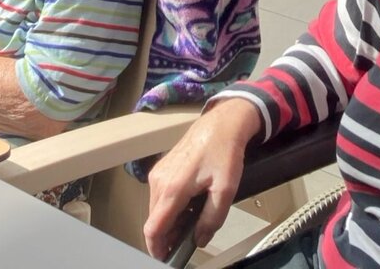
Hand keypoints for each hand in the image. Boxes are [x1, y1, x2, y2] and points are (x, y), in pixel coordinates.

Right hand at [144, 98, 260, 259]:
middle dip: (165, 236)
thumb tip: (200, 238)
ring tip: (190, 223)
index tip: (165, 258)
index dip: (157, 248)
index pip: (153, 228)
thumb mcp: (225, 189)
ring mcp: (158, 174)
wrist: (221, 123)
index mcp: (173, 188)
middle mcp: (159, 181)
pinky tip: (188, 206)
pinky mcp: (161, 169)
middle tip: (184, 242)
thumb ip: (212, 218)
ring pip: (156, 209)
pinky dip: (169, 208)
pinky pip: (159, 196)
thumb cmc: (224, 151)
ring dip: (168, 222)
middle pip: (153, 221)